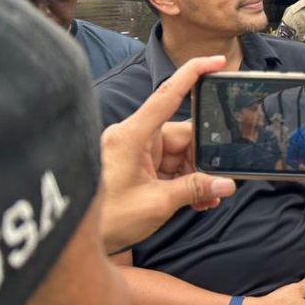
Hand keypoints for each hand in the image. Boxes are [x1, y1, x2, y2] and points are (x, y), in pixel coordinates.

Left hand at [99, 55, 237, 252]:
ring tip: (210, 197)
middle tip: (223, 178)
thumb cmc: (106, 219)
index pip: (168, 96)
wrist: (77, 244)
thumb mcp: (156, 204)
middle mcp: (134, 139)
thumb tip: (227, 183)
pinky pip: (171, 167)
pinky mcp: (138, 169)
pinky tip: (200, 200)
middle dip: (205, 157)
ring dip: (197, 175)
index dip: (193, 74)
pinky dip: (186, 182)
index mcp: (132, 135)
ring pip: (180, 154)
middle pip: (182, 135)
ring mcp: (136, 154)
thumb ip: (194, 189)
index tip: (216, 61)